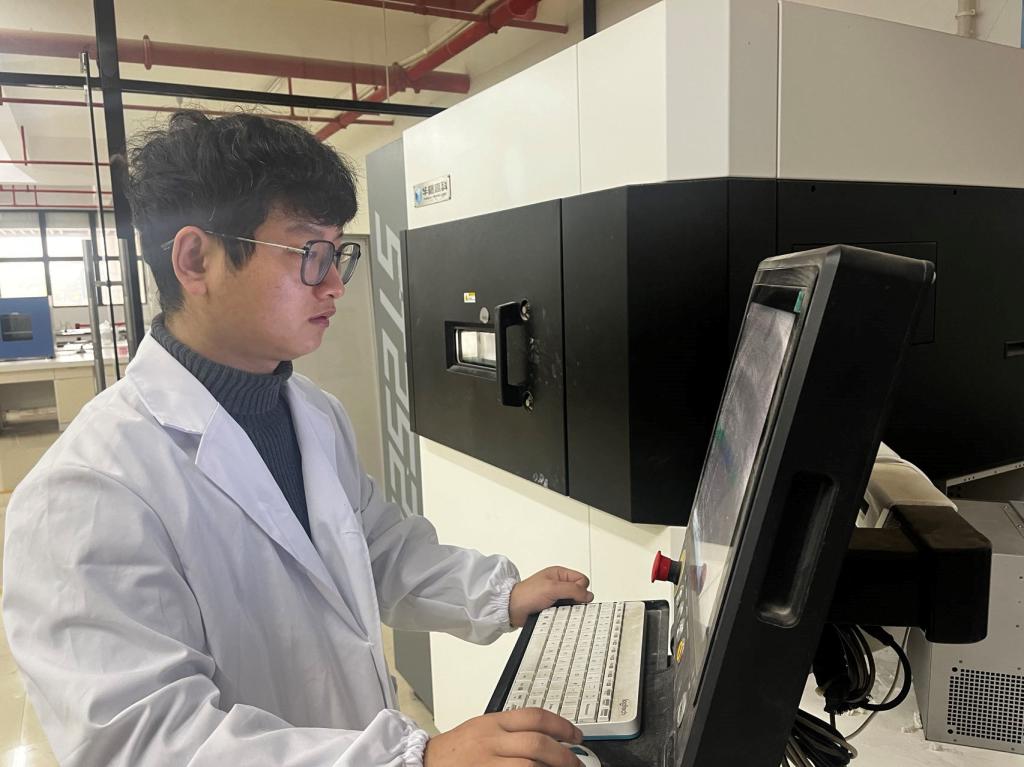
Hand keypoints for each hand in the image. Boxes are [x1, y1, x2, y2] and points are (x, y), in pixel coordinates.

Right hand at [423, 708, 584, 766]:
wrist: (424, 763)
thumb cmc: (456, 750)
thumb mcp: (483, 728)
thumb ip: (511, 731)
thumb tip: (548, 739)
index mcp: (493, 723)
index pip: (535, 717)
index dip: (562, 726)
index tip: (576, 736)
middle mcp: (491, 741)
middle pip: (537, 743)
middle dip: (564, 755)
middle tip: (577, 763)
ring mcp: (487, 764)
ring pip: (528, 766)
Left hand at [509, 566, 593, 627]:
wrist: (511, 609)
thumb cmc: (526, 594)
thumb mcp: (552, 588)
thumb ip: (572, 590)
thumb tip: (588, 595)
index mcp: (560, 574)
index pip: (582, 580)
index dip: (580, 589)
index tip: (572, 596)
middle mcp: (559, 585)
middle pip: (579, 593)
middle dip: (574, 601)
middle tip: (564, 604)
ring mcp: (556, 598)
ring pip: (573, 605)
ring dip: (567, 610)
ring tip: (556, 610)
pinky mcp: (553, 609)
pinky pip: (565, 614)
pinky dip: (562, 616)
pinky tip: (554, 616)